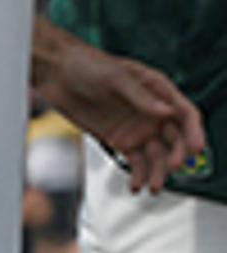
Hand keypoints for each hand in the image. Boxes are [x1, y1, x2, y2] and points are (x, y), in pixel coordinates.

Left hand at [43, 32, 208, 193]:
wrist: (57, 74)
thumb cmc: (88, 65)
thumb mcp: (116, 77)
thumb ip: (140, 96)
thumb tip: (166, 111)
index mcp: (158, 91)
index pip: (185, 114)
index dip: (194, 132)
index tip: (196, 148)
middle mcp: (152, 112)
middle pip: (175, 138)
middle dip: (177, 155)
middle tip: (172, 167)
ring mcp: (137, 128)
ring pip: (157, 154)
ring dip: (158, 172)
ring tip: (154, 186)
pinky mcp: (120, 140)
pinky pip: (135, 161)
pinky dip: (137, 174)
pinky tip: (137, 185)